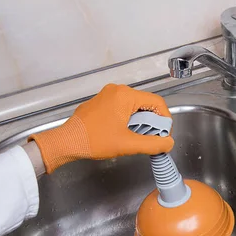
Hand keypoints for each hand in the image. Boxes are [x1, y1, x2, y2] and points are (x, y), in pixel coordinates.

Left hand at [29, 84, 173, 172]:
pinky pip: (122, 108)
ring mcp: (107, 95)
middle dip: (152, 123)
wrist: (66, 142)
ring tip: (136, 138)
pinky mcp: (100, 103)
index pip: (157, 102)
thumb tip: (169, 144)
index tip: (163, 136)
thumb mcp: (129, 145)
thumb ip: (153, 144)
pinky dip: (128, 120)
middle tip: (151, 139)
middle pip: (146, 104)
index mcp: (125, 95)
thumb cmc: (95, 141)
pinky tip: (123, 134)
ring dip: (140, 123)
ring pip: (134, 107)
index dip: (165, 120)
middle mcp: (117, 90)